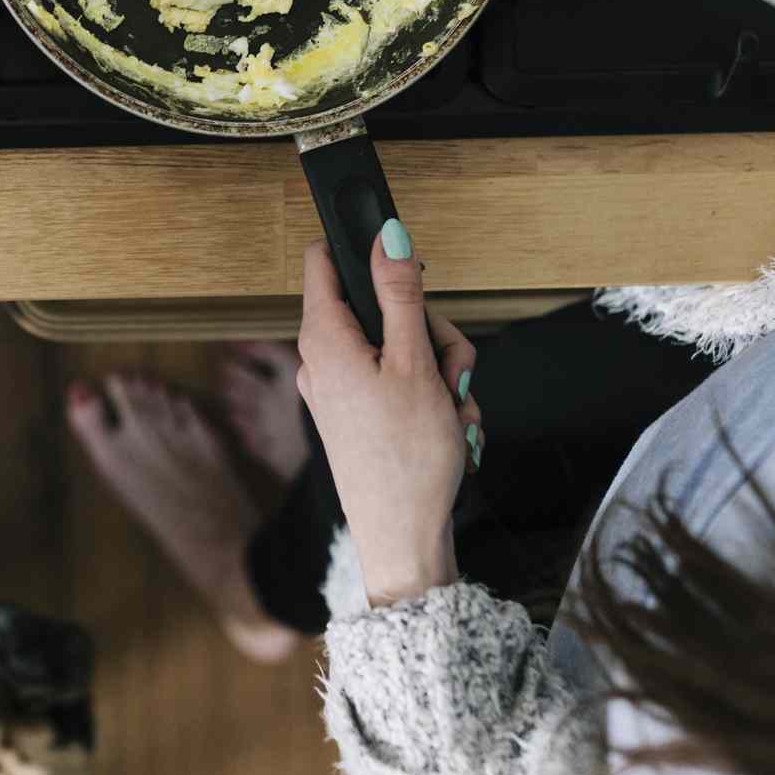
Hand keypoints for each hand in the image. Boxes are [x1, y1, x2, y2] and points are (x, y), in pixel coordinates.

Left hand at [295, 226, 479, 606]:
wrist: (404, 538)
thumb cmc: (408, 457)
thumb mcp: (415, 362)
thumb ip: (401, 294)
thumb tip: (387, 235)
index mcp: (323, 338)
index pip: (325, 260)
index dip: (365, 248)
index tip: (407, 260)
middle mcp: (321, 359)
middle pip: (380, 306)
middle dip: (429, 330)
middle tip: (450, 369)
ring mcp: (339, 389)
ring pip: (399, 346)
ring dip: (439, 370)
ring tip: (453, 408)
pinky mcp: (357, 415)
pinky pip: (399, 382)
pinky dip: (430, 397)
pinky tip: (449, 427)